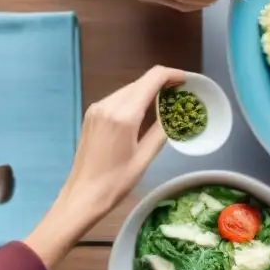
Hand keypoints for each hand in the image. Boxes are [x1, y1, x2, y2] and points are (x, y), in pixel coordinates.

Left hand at [24, 66, 184, 269]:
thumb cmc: (117, 181)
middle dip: (162, 83)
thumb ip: (161, 129)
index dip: (172, 75)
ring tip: (165, 103)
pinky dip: (134, 99)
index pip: (152, 79)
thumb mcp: (145, 156)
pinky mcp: (92, 115)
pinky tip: (144, 111)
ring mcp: (97, 108)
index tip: (187, 81)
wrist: (82, 195)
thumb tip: (175, 114)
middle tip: (180, 95)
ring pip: (129, 89)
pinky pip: (118, 98)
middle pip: (141, 81)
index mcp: (124, 114)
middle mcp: (108, 105)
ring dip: (148, 90)